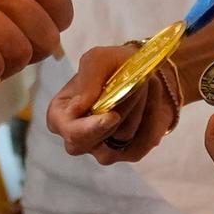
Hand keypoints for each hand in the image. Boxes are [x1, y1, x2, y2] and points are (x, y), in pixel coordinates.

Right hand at [45, 43, 181, 165]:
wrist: (145, 72)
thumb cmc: (113, 65)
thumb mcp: (99, 59)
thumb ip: (87, 78)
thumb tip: (78, 108)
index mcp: (61, 116)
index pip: (69, 131)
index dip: (89, 127)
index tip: (112, 115)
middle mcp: (79, 139)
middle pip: (96, 140)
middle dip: (121, 111)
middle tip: (137, 86)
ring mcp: (104, 151)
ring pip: (123, 137)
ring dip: (138, 107)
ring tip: (142, 85)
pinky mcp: (131, 153)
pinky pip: (144, 140)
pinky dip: (152, 115)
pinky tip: (151, 98)